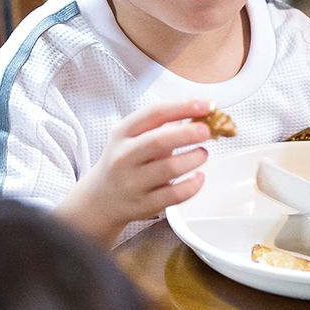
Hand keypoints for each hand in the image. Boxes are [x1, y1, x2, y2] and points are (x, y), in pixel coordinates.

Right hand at [57, 100, 212, 245]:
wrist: (103, 198)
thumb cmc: (125, 161)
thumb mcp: (133, 137)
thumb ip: (162, 125)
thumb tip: (200, 114)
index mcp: (123, 133)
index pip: (154, 113)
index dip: (183, 107)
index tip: (206, 105)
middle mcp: (124, 156)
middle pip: (159, 141)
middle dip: (188, 133)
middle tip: (207, 131)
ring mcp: (133, 182)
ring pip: (170, 168)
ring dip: (194, 158)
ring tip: (202, 154)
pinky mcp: (145, 204)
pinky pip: (176, 194)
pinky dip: (194, 184)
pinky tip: (199, 177)